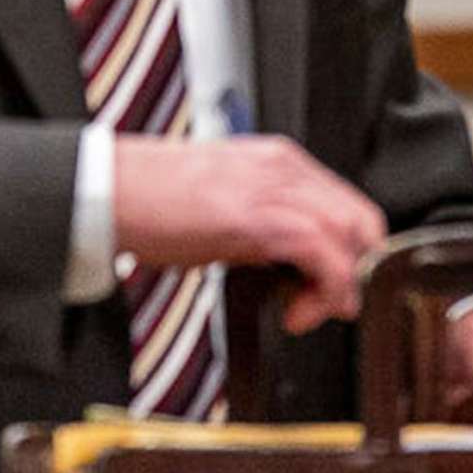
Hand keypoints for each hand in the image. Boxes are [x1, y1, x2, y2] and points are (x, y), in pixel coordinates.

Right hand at [111, 135, 387, 333]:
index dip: (350, 251)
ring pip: (352, 237)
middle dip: (357, 269)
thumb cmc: (152, 200)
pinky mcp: (262, 219)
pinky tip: (297, 313)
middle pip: (362, 219)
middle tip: (328, 302)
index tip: (330, 284)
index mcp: (277, 160)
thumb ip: (263, 220)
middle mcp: (285, 167)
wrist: (110, 191)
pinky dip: (326, 291)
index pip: (346, 203)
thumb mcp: (223, 200)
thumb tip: (289, 262)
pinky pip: (327, 257)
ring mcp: (276, 189)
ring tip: (308, 311)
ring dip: (342, 286)